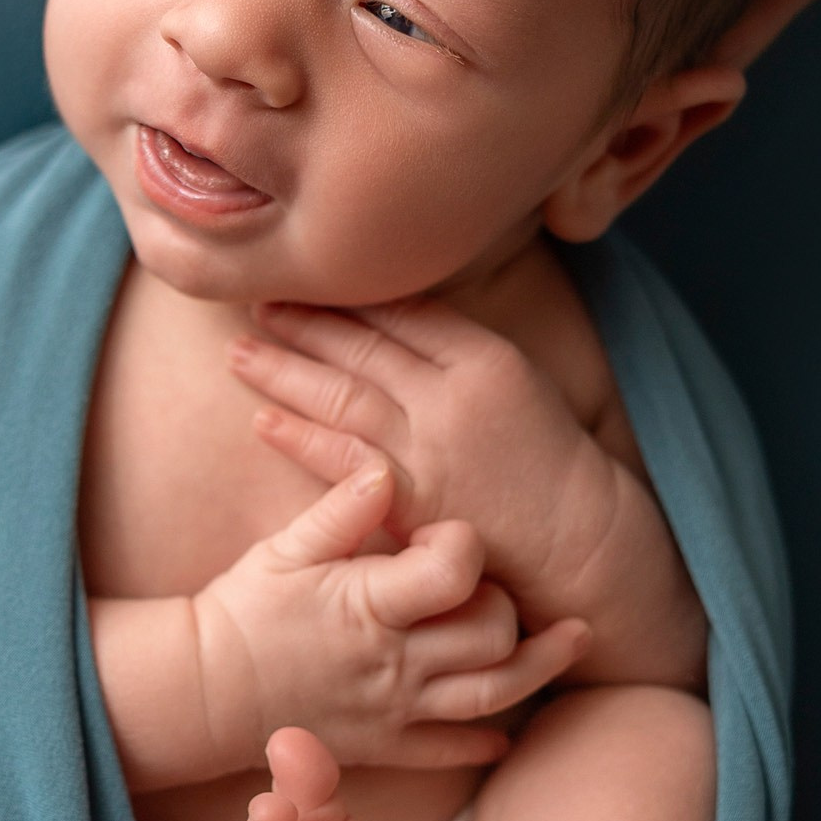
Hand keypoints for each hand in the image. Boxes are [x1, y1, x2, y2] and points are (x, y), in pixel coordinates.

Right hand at [195, 459, 587, 773]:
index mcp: (369, 605)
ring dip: (542, 666)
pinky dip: (487, 741)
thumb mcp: (284, 549)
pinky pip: (452, 750)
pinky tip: (508, 728)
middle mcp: (394, 663)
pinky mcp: (388, 746)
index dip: (465, 546)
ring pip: (494, 694)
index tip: (449, 537)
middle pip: (492, 635)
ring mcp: (397, 710)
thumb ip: (341, 509)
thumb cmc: (244, 609)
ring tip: (576, 639)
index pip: (454, 572)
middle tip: (488, 585)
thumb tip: (387, 466)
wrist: (204, 689)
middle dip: (506, 604)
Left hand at [230, 298, 703, 685]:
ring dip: (285, 371)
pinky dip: (300, 439)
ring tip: (239, 353)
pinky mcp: (411, 501)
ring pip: (342, 395)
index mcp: (485, 355)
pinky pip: (343, 463)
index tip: (305, 279)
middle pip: (362, 344)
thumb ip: (457, 351)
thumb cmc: (548, 462)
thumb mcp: (518, 382)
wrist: (580, 541)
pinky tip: (263, 422)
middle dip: (303, 321)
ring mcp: (429, 448)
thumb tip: (393, 319)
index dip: (347, 294)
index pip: (400, 310)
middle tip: (255, 300)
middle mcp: (453, 394)